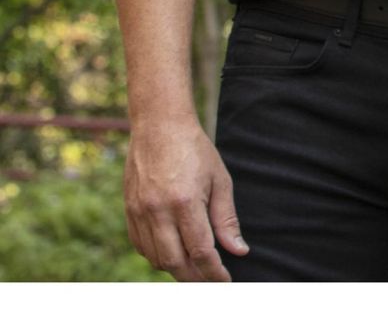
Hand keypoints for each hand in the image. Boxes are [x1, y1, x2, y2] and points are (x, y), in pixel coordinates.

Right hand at [123, 118, 247, 280]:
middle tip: (210, 280)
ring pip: (156, 259)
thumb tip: (238, 250)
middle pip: (175, 263)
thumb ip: (226, 218)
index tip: (225, 281)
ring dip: (176, 269)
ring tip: (194, 269)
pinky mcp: (129, 211)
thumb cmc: (195, 149)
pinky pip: (141, 247)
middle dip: (195, 278)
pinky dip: (157, 256)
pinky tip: (172, 253)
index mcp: (185, 201)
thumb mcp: (219, 179)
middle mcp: (158, 211)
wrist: (160, 125)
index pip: (200, 251)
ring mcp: (140, 212)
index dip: (214, 272)